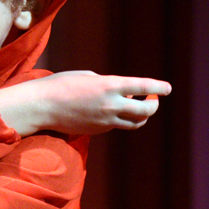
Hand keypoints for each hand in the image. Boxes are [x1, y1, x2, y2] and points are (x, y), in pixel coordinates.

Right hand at [0, 71, 171, 136]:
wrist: (41, 106)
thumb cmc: (60, 84)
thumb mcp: (88, 77)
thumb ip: (108, 85)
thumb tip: (121, 94)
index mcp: (109, 86)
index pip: (143, 88)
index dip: (158, 88)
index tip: (167, 88)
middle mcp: (111, 105)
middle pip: (146, 112)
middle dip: (154, 105)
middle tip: (153, 99)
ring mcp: (105, 121)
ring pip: (135, 123)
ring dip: (141, 115)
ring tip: (139, 105)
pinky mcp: (98, 131)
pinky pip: (118, 125)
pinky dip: (122, 118)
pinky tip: (115, 110)